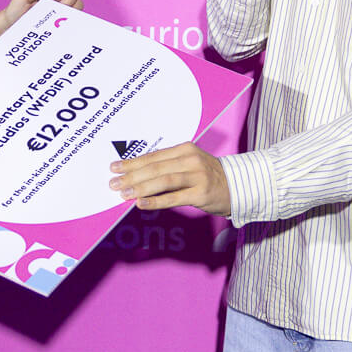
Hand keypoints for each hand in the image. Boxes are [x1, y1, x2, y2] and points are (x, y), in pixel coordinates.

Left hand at [0, 0, 83, 43]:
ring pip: (77, 17)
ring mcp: (60, 15)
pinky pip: (70, 28)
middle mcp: (60, 2)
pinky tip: (56, 34)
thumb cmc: (16, 8)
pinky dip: (66, 31)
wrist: (10, 26)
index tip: (59, 6)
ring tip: (55, 26)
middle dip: (71, 11)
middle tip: (57, 18)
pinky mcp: (58, 27)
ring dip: (68, 22)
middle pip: (79, 4)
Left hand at [109, 143, 230, 215]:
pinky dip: (155, 201)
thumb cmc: (208, 176)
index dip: (132, 162)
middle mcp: (191, 159)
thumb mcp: (189, 164)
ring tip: (123, 193)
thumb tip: (137, 176)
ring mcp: (197, 176)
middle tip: (113, 183)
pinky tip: (141, 203)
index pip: (153, 156)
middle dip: (131, 176)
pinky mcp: (201, 193)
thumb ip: (167, 167)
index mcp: (185, 149)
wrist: (239, 186)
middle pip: (155, 168)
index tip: (114, 167)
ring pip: (162, 181)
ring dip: (140, 187)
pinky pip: (174, 197)